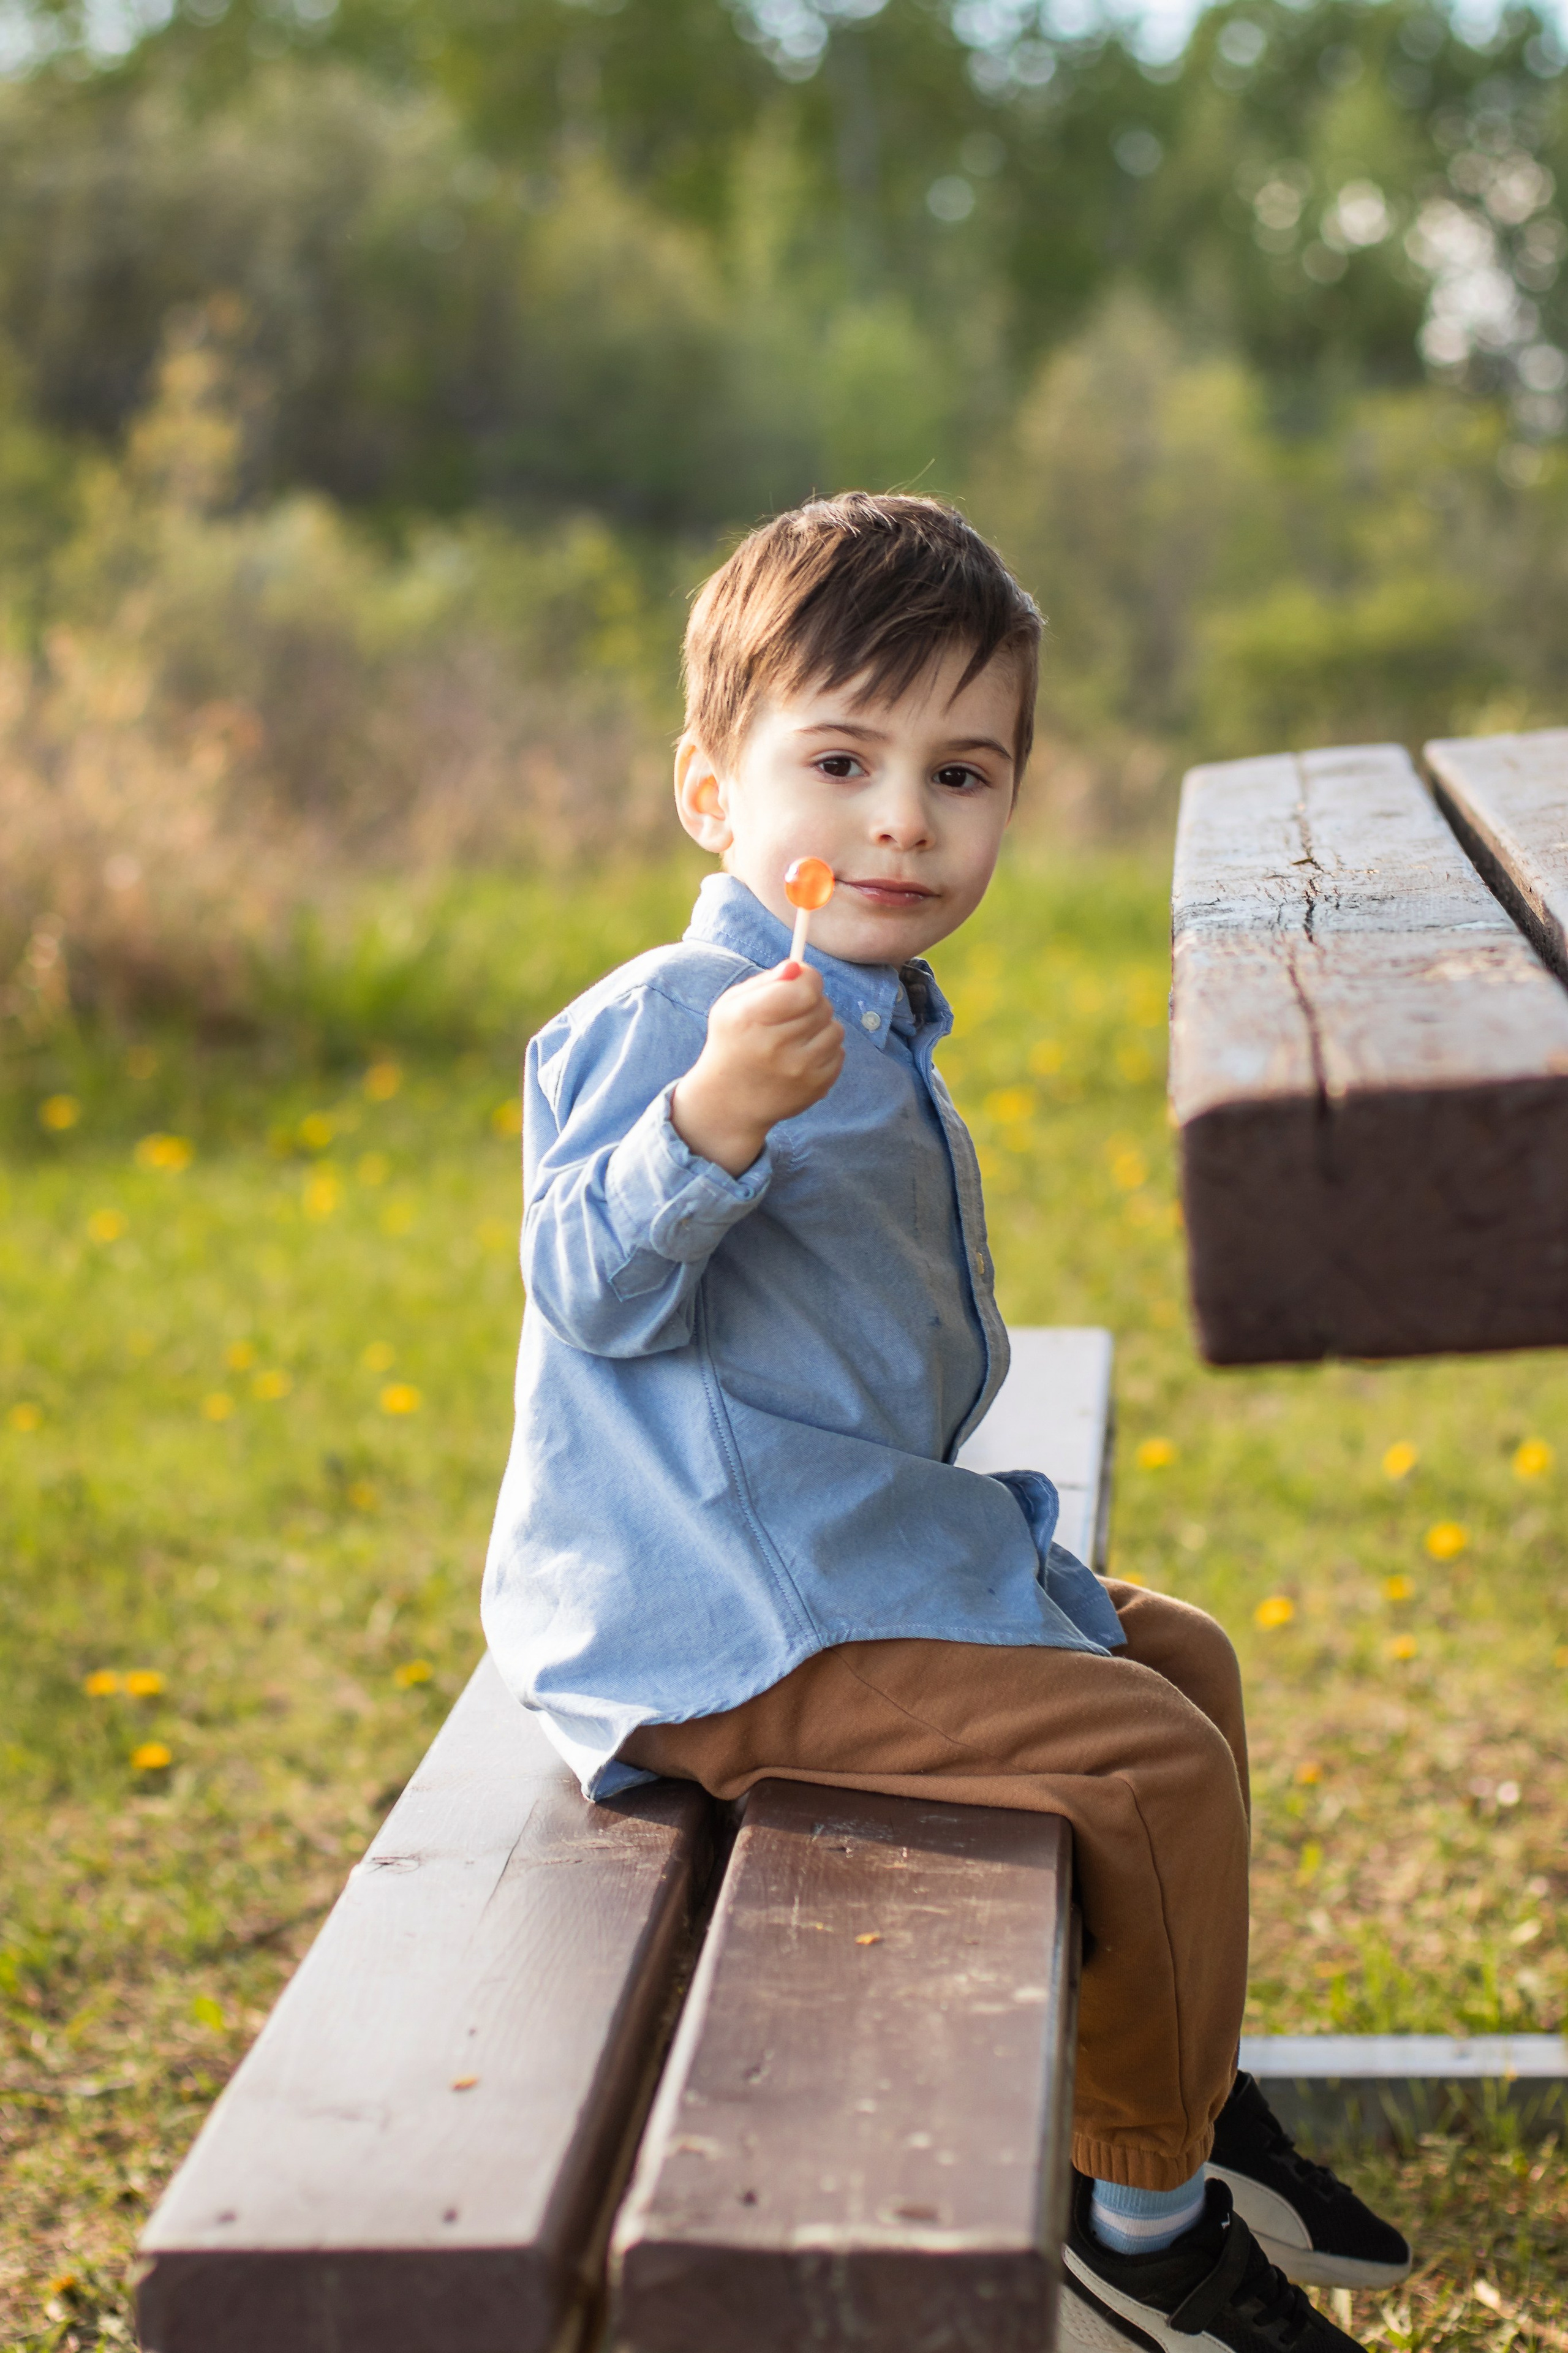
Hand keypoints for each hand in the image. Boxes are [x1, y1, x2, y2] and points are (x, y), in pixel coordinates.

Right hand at [671, 961, 844, 1174]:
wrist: (729, 1102)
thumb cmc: (732, 1044)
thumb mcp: (731, 1006)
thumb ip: (766, 981)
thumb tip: (797, 967)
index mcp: (750, 1018)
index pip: (806, 988)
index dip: (808, 979)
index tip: (801, 983)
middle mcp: (775, 1046)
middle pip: (822, 1006)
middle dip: (812, 1004)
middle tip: (791, 1016)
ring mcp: (798, 1070)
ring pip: (835, 1029)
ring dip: (820, 1028)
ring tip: (797, 1038)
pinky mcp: (815, 1087)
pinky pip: (839, 1053)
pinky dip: (825, 1051)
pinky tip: (802, 1058)